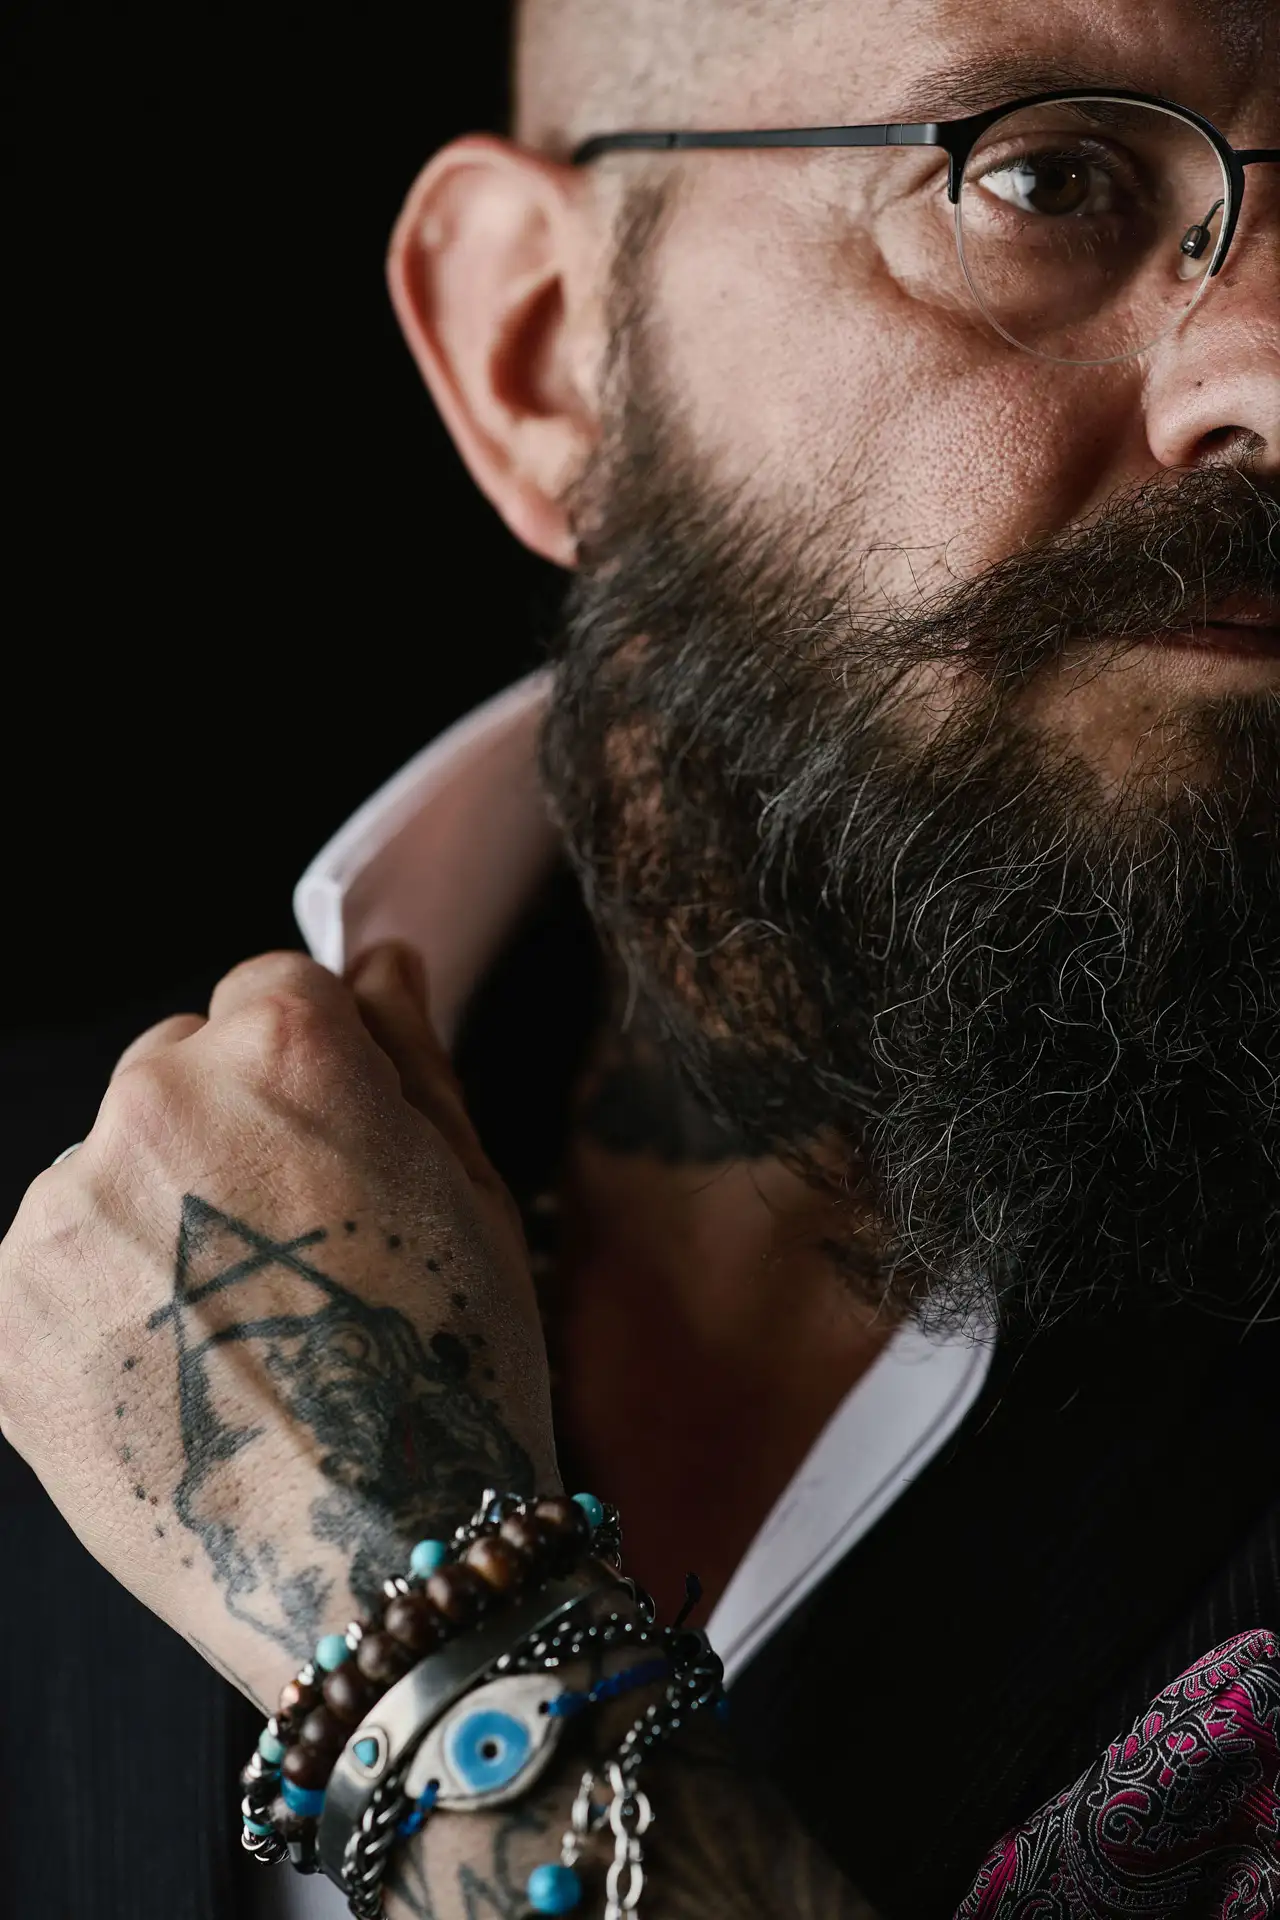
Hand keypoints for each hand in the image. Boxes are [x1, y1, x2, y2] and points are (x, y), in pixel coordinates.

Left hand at [0, 945, 557, 1708]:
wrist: (365, 1569)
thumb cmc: (444, 1378)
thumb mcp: (470, 1192)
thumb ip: (409, 1055)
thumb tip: (378, 963)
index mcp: (283, 1052)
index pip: (270, 985)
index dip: (314, 1064)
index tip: (336, 1143)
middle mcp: (153, 1103)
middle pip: (176, 1065)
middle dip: (227, 1128)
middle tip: (292, 1256)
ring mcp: (61, 1211)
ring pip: (106, 1169)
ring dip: (154, 1216)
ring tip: (233, 1335)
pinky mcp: (0, 1314)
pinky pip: (53, 1264)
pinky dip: (100, 1301)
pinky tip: (174, 1375)